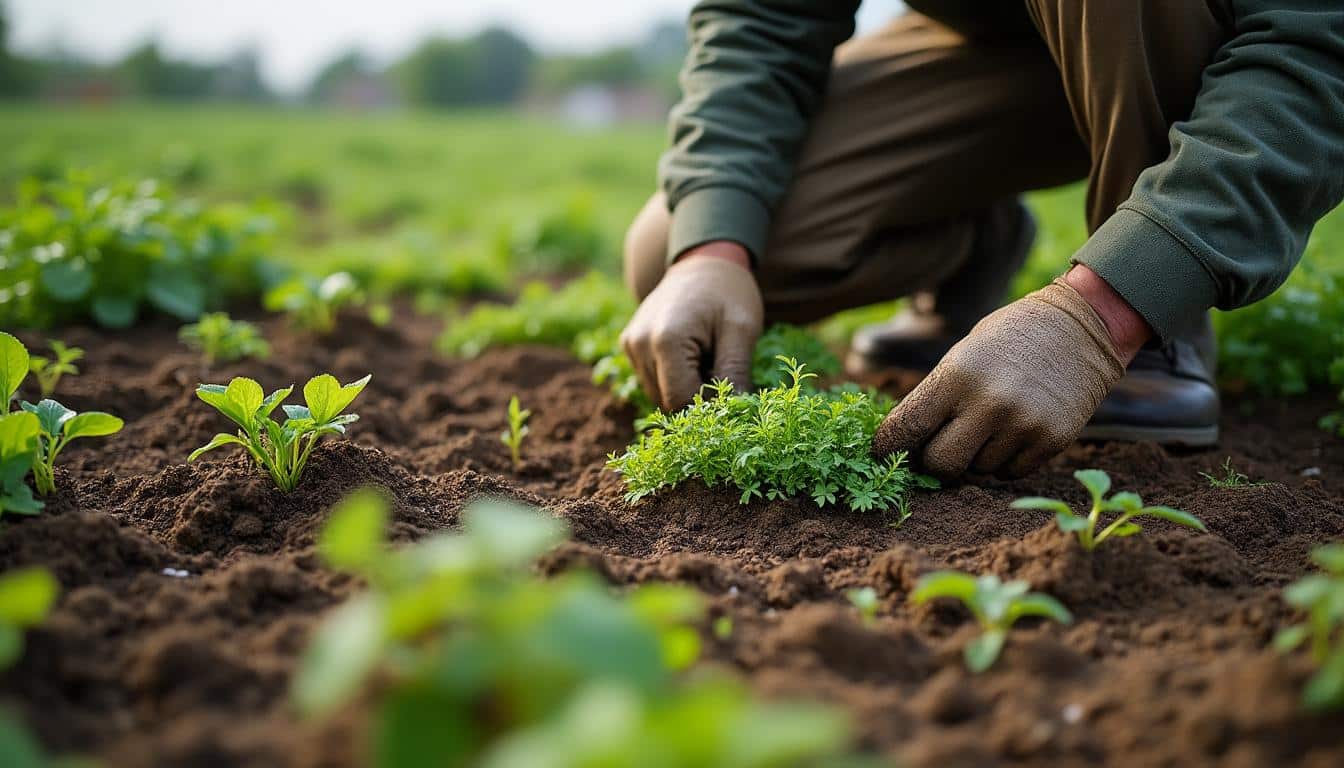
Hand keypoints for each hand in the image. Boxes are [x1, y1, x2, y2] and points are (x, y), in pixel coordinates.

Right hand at [620, 243, 763, 411]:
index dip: (707, 407)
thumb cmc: (728, 292)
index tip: (731, 393)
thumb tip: (737, 413)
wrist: (705, 260)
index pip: (679, 400)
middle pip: (666, 400)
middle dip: (697, 399)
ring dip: (686, 388)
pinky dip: (674, 378)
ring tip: (708, 359)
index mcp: (665, 339)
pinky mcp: (630, 344)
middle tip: (723, 372)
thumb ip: (735, 374)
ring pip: (658, 394)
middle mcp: (638, 343)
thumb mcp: (742, 330)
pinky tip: (694, 356)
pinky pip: (652, 379)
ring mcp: (630, 344)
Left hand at [872, 276, 1127, 477]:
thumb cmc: (1009, 339)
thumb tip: (900, 444)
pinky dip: (1005, 461)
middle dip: (934, 462)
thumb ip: (935, 397)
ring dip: (976, 457)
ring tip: (991, 423)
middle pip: (941, 464)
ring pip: (978, 471)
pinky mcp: (1052, 440)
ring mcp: (1023, 424)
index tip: (880, 452)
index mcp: (958, 374)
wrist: (1082, 327)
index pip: (907, 426)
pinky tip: (1014, 431)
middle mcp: (990, 402)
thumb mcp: (963, 354)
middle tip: (940, 448)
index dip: (888, 446)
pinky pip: (1010, 473)